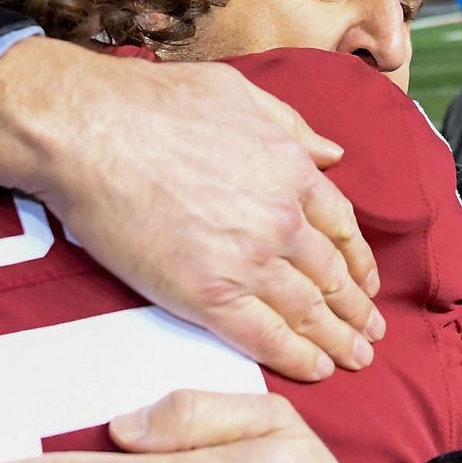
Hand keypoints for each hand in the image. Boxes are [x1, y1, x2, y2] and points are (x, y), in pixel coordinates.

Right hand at [0, 41, 383, 382]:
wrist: (90, 131)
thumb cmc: (153, 103)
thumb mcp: (240, 93)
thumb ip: (292, 127)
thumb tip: (331, 152)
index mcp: (290, 171)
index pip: (342, 227)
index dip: (359, 260)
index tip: (367, 281)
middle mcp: (280, 220)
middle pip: (333, 276)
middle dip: (356, 309)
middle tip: (371, 333)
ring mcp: (247, 261)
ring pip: (308, 312)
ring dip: (337, 340)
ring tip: (355, 359)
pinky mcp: (207, 296)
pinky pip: (265, 337)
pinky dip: (296, 358)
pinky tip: (316, 370)